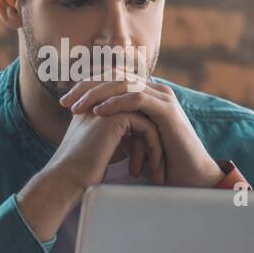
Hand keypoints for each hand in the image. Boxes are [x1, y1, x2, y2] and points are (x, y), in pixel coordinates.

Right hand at [16, 107, 163, 240]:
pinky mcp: (114, 118)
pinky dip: (153, 147)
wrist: (64, 181)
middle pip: (139, 114)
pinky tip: (152, 167)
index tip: (151, 157)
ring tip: (157, 169)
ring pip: (145, 120)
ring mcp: (105, 108)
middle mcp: (98, 103)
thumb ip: (113, 141)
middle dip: (153, 138)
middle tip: (159, 162)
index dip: (143, 134)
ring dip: (155, 145)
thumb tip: (132, 144)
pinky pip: (145, 126)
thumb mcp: (99, 151)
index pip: (128, 112)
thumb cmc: (78, 174)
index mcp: (92, 108)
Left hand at [60, 75, 225, 187]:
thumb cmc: (160, 161)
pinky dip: (116, 103)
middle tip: (65, 102)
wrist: (189, 176)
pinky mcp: (167, 110)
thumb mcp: (132, 139)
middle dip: (86, 88)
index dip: (86, 87)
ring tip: (77, 107)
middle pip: (114, 76)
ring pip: (124, 84)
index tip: (64, 102)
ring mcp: (162, 98)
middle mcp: (154, 90)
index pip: (111, 80)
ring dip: (97, 94)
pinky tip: (99, 112)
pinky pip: (138, 99)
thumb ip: (116, 125)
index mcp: (145, 94)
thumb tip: (88, 123)